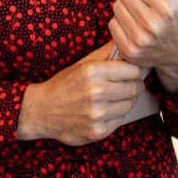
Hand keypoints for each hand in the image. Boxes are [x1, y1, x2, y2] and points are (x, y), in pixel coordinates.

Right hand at [15, 43, 144, 145]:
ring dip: (125, 101)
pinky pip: (121, 120)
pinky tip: (104, 111)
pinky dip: (116, 115)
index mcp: (93, 71)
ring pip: (130, 104)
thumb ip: (107, 53)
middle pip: (135, 88)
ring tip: (112, 98)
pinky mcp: (98, 131)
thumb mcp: (82, 64)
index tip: (129, 73)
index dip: (133, 71)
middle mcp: (97, 92)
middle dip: (133, 85)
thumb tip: (128, 45)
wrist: (42, 111)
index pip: (133, 71)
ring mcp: (98, 114)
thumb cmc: (64, 85)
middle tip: (124, 86)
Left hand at [109, 0, 177, 92]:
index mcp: (166, 8)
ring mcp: (139, 39)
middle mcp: (152, 24)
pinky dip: (121, 22)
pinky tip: (134, 26)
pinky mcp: (129, 50)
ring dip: (126, 7)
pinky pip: (112, 24)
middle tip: (144, 2)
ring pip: (116, 7)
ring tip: (139, 13)